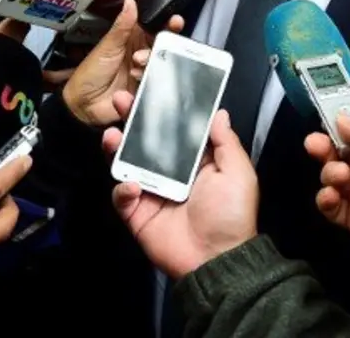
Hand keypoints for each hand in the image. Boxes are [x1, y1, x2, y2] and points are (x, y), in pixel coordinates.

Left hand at [61, 0, 182, 125]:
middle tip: (156, 45)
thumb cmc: (90, 73)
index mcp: (132, 40)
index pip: (154, 28)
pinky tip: (137, 79)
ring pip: (163, 65)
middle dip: (163, 45)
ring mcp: (145, 73)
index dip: (166, 24)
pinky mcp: (147, 89)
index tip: (175, 21)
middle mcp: (141, 55)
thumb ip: (122, 24)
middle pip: (164, 47)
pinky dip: (150, 80)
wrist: (84, 105)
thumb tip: (131, 1)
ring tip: (136, 65)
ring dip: (151, 63)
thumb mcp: (108, 46)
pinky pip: (159, 84)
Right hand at [102, 92, 256, 278]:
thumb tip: (219, 112)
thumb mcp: (238, 173)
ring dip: (116, 147)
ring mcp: (151, 192)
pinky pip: (122, 196)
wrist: (216, 259)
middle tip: (121, 100)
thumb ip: (226, 142)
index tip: (151, 90)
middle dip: (132, 119)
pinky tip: (133, 186)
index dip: (161, 111)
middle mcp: (170, 174)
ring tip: (112, 136)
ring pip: (126, 164)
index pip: (173, 130)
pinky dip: (123, 189)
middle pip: (144, 141)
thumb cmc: (231, 216)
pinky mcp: (137, 214)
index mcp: (194, 163)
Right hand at [303, 116, 349, 265]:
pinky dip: (327, 199)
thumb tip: (340, 120)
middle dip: (324, 148)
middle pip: (341, 154)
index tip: (327, 125)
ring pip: (333, 177)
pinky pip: (331, 204)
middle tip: (314, 144)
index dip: (342, 130)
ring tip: (341, 176)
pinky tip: (333, 195)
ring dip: (331, 173)